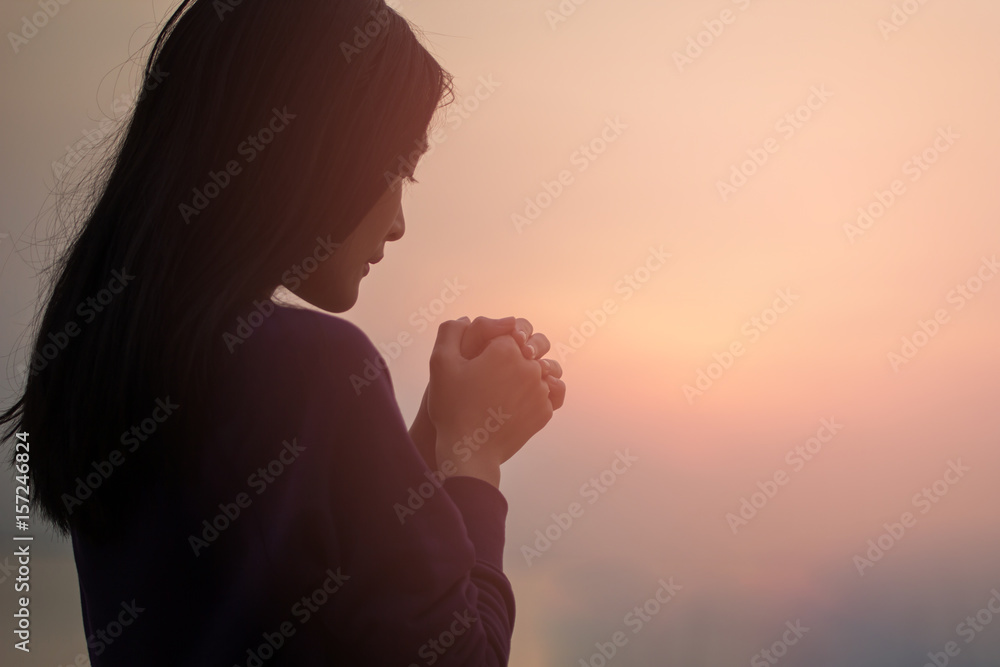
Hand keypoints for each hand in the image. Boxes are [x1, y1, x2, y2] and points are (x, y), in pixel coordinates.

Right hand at [426, 319, 554, 486]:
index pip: (512, 329)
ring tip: (516, 382)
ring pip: (547, 368)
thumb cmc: (452, 406)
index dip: (499, 337)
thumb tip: (468, 318)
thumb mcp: (440, 363)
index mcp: (506, 349)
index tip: (487, 352)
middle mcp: (529, 366)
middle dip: (522, 349)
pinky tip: (525, 397)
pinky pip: (552, 393)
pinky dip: (542, 392)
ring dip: (535, 370)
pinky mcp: (546, 411)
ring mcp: (540, 390)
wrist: (469, 450)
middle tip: (501, 367)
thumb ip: (451, 331)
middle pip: (535, 345)